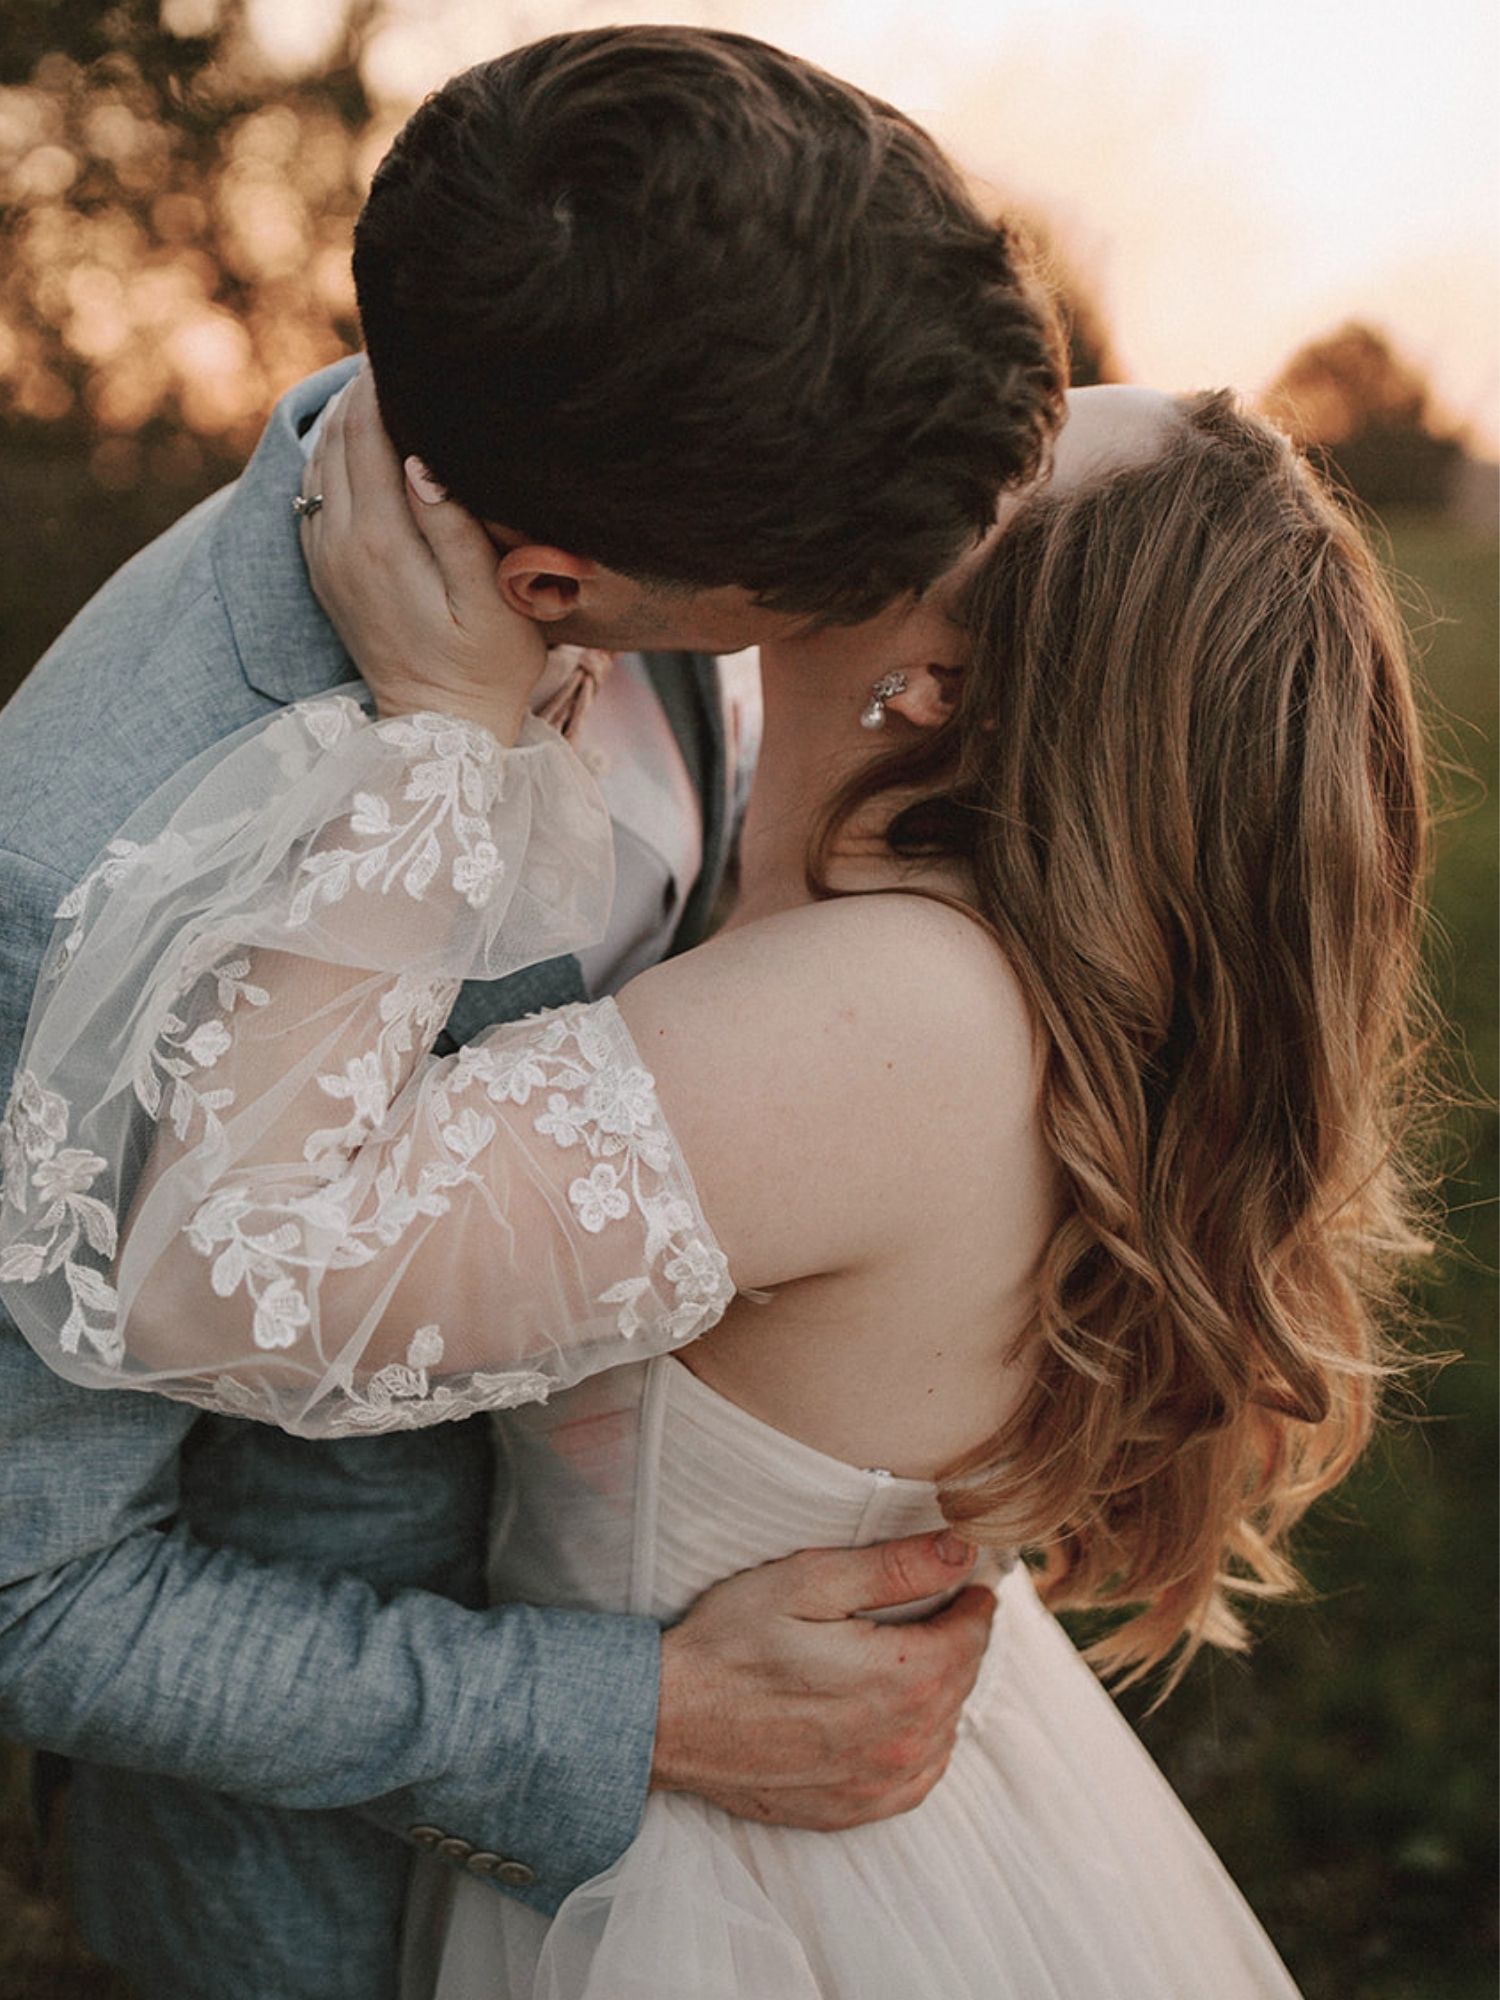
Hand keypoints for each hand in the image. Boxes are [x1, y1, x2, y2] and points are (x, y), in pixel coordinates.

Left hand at [297, 368, 546, 741]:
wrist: (441, 733)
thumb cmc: (487, 668)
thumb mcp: (492, 602)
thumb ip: (455, 527)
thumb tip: (421, 459)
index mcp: (380, 542)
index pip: (373, 433)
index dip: (390, 381)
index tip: (418, 342)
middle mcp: (340, 544)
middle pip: (341, 436)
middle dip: (368, 386)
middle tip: (404, 343)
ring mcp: (327, 559)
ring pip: (322, 458)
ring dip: (350, 416)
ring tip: (386, 378)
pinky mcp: (327, 573)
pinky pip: (316, 492)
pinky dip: (336, 452)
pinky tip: (364, 436)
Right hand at [653, 1531, 995, 1828]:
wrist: (670, 1720)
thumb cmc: (732, 1642)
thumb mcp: (811, 1582)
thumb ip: (896, 1567)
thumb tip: (962, 1550)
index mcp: (900, 1677)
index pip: (972, 1636)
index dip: (973, 1602)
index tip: (969, 1583)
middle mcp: (902, 1739)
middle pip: (962, 1681)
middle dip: (958, 1641)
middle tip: (941, 1609)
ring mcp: (879, 1782)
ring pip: (944, 1729)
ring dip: (941, 1691)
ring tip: (914, 1654)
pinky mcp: (855, 1809)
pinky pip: (919, 1776)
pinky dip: (922, 1743)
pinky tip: (899, 1718)